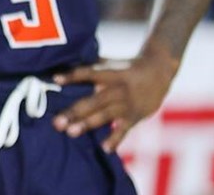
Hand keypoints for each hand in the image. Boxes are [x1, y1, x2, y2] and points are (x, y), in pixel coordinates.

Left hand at [52, 49, 177, 151]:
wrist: (158, 72)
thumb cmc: (125, 67)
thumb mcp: (108, 63)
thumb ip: (88, 66)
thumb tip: (59, 65)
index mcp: (109, 73)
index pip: (88, 73)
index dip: (72, 75)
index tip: (55, 79)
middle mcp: (117, 89)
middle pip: (93, 100)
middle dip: (74, 112)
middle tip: (57, 122)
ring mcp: (126, 104)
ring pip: (105, 116)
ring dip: (87, 124)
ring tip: (71, 133)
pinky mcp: (134, 116)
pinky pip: (123, 130)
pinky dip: (115, 139)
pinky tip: (104, 149)